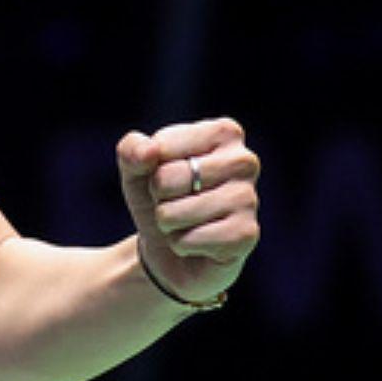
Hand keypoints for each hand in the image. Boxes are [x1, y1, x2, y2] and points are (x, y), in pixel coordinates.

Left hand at [116, 117, 260, 305]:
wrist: (170, 247)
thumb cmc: (160, 196)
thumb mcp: (136, 167)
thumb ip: (132, 149)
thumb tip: (148, 152)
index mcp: (223, 133)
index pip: (161, 146)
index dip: (150, 168)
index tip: (166, 175)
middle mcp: (244, 161)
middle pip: (168, 178)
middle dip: (158, 196)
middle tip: (176, 201)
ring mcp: (249, 199)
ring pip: (174, 212)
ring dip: (167, 223)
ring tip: (186, 222)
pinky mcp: (245, 235)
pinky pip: (188, 240)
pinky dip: (180, 244)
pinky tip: (198, 242)